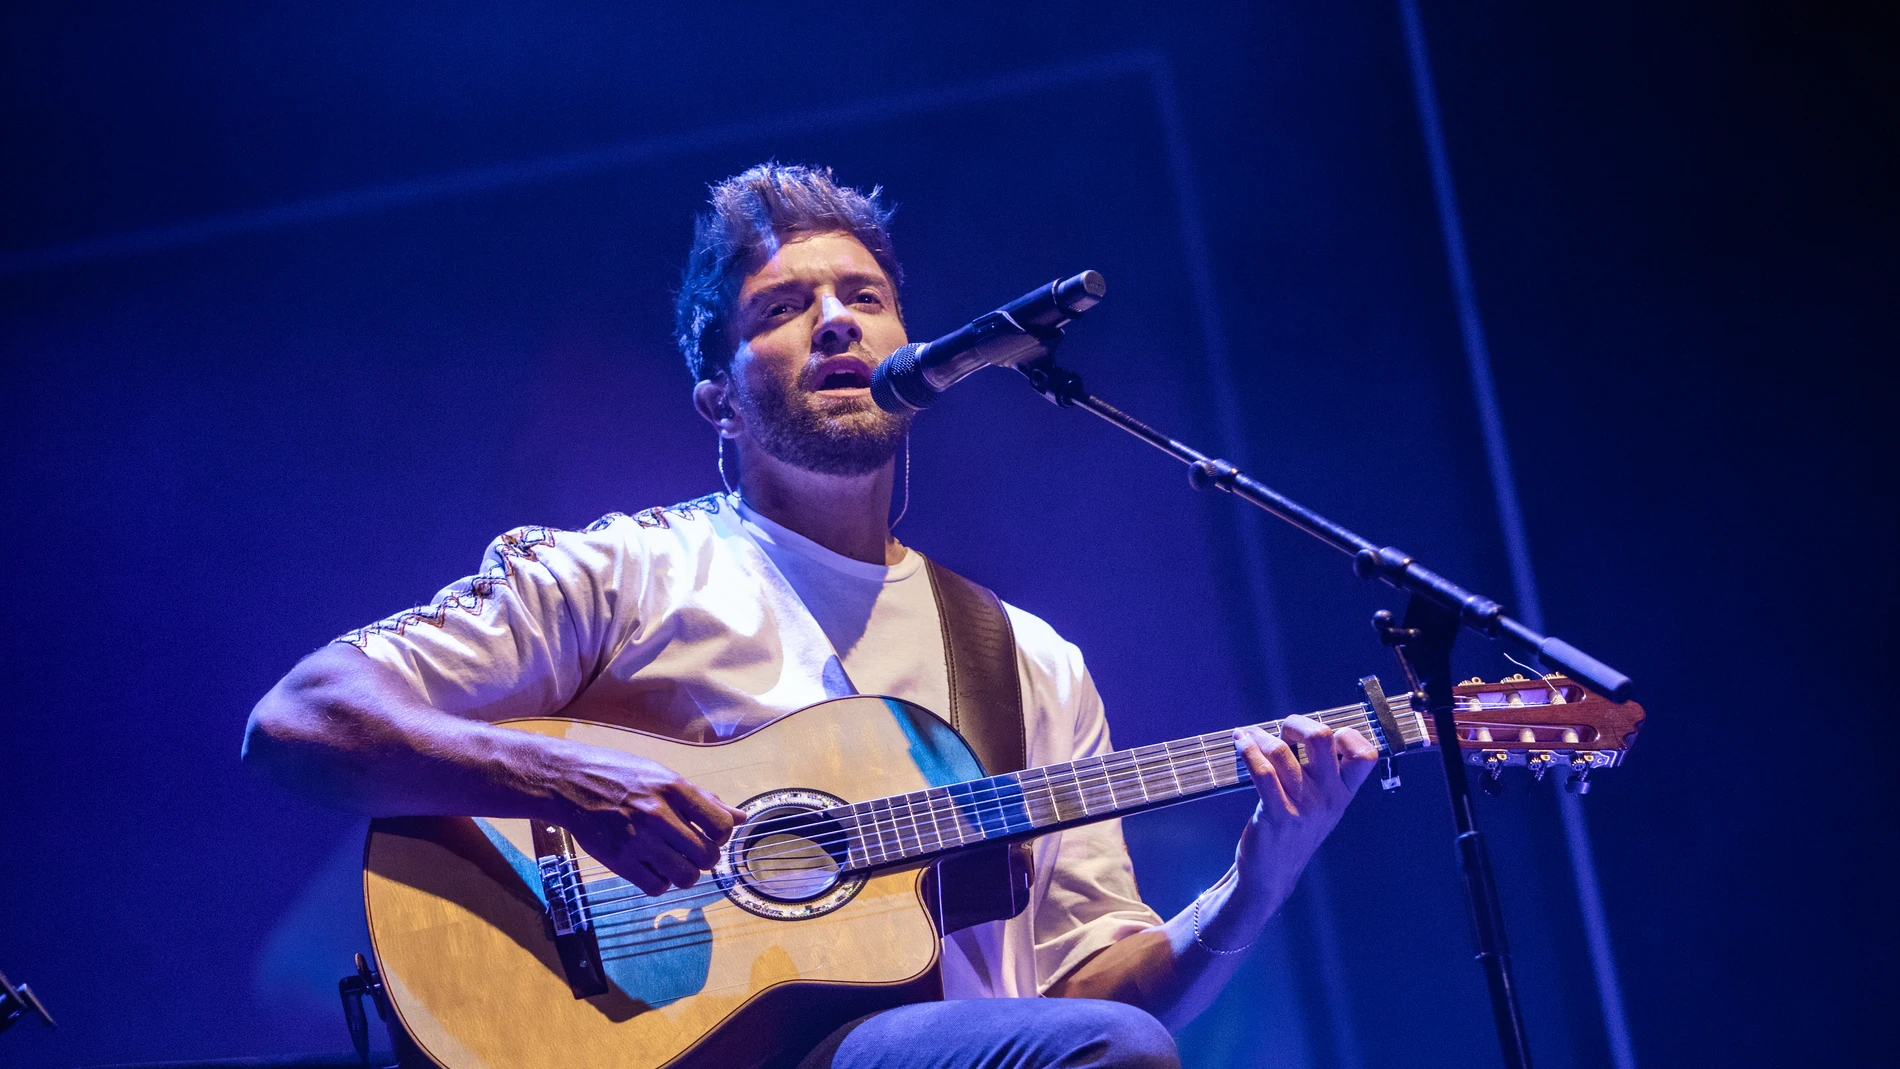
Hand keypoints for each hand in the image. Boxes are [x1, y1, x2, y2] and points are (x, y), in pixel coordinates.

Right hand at [551, 745, 747, 896]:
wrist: (570, 782)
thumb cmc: (621, 775)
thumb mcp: (664, 776)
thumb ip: (703, 799)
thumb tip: (741, 817)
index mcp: (674, 788)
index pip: (722, 826)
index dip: (722, 835)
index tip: (710, 833)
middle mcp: (658, 814)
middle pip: (707, 856)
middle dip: (705, 858)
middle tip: (692, 851)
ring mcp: (637, 840)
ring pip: (685, 877)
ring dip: (685, 874)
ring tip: (674, 861)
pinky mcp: (618, 861)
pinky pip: (656, 887)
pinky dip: (660, 883)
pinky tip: (652, 868)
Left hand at [1232, 715, 1378, 904]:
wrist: (1272, 875)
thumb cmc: (1293, 833)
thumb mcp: (1320, 807)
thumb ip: (1321, 774)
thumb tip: (1300, 729)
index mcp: (1343, 793)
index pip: (1364, 754)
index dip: (1346, 734)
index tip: (1320, 735)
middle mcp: (1329, 798)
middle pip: (1321, 737)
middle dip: (1295, 724)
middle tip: (1281, 731)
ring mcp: (1304, 807)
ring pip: (1281, 751)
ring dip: (1259, 737)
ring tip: (1247, 736)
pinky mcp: (1277, 814)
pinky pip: (1261, 771)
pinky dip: (1247, 750)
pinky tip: (1240, 743)